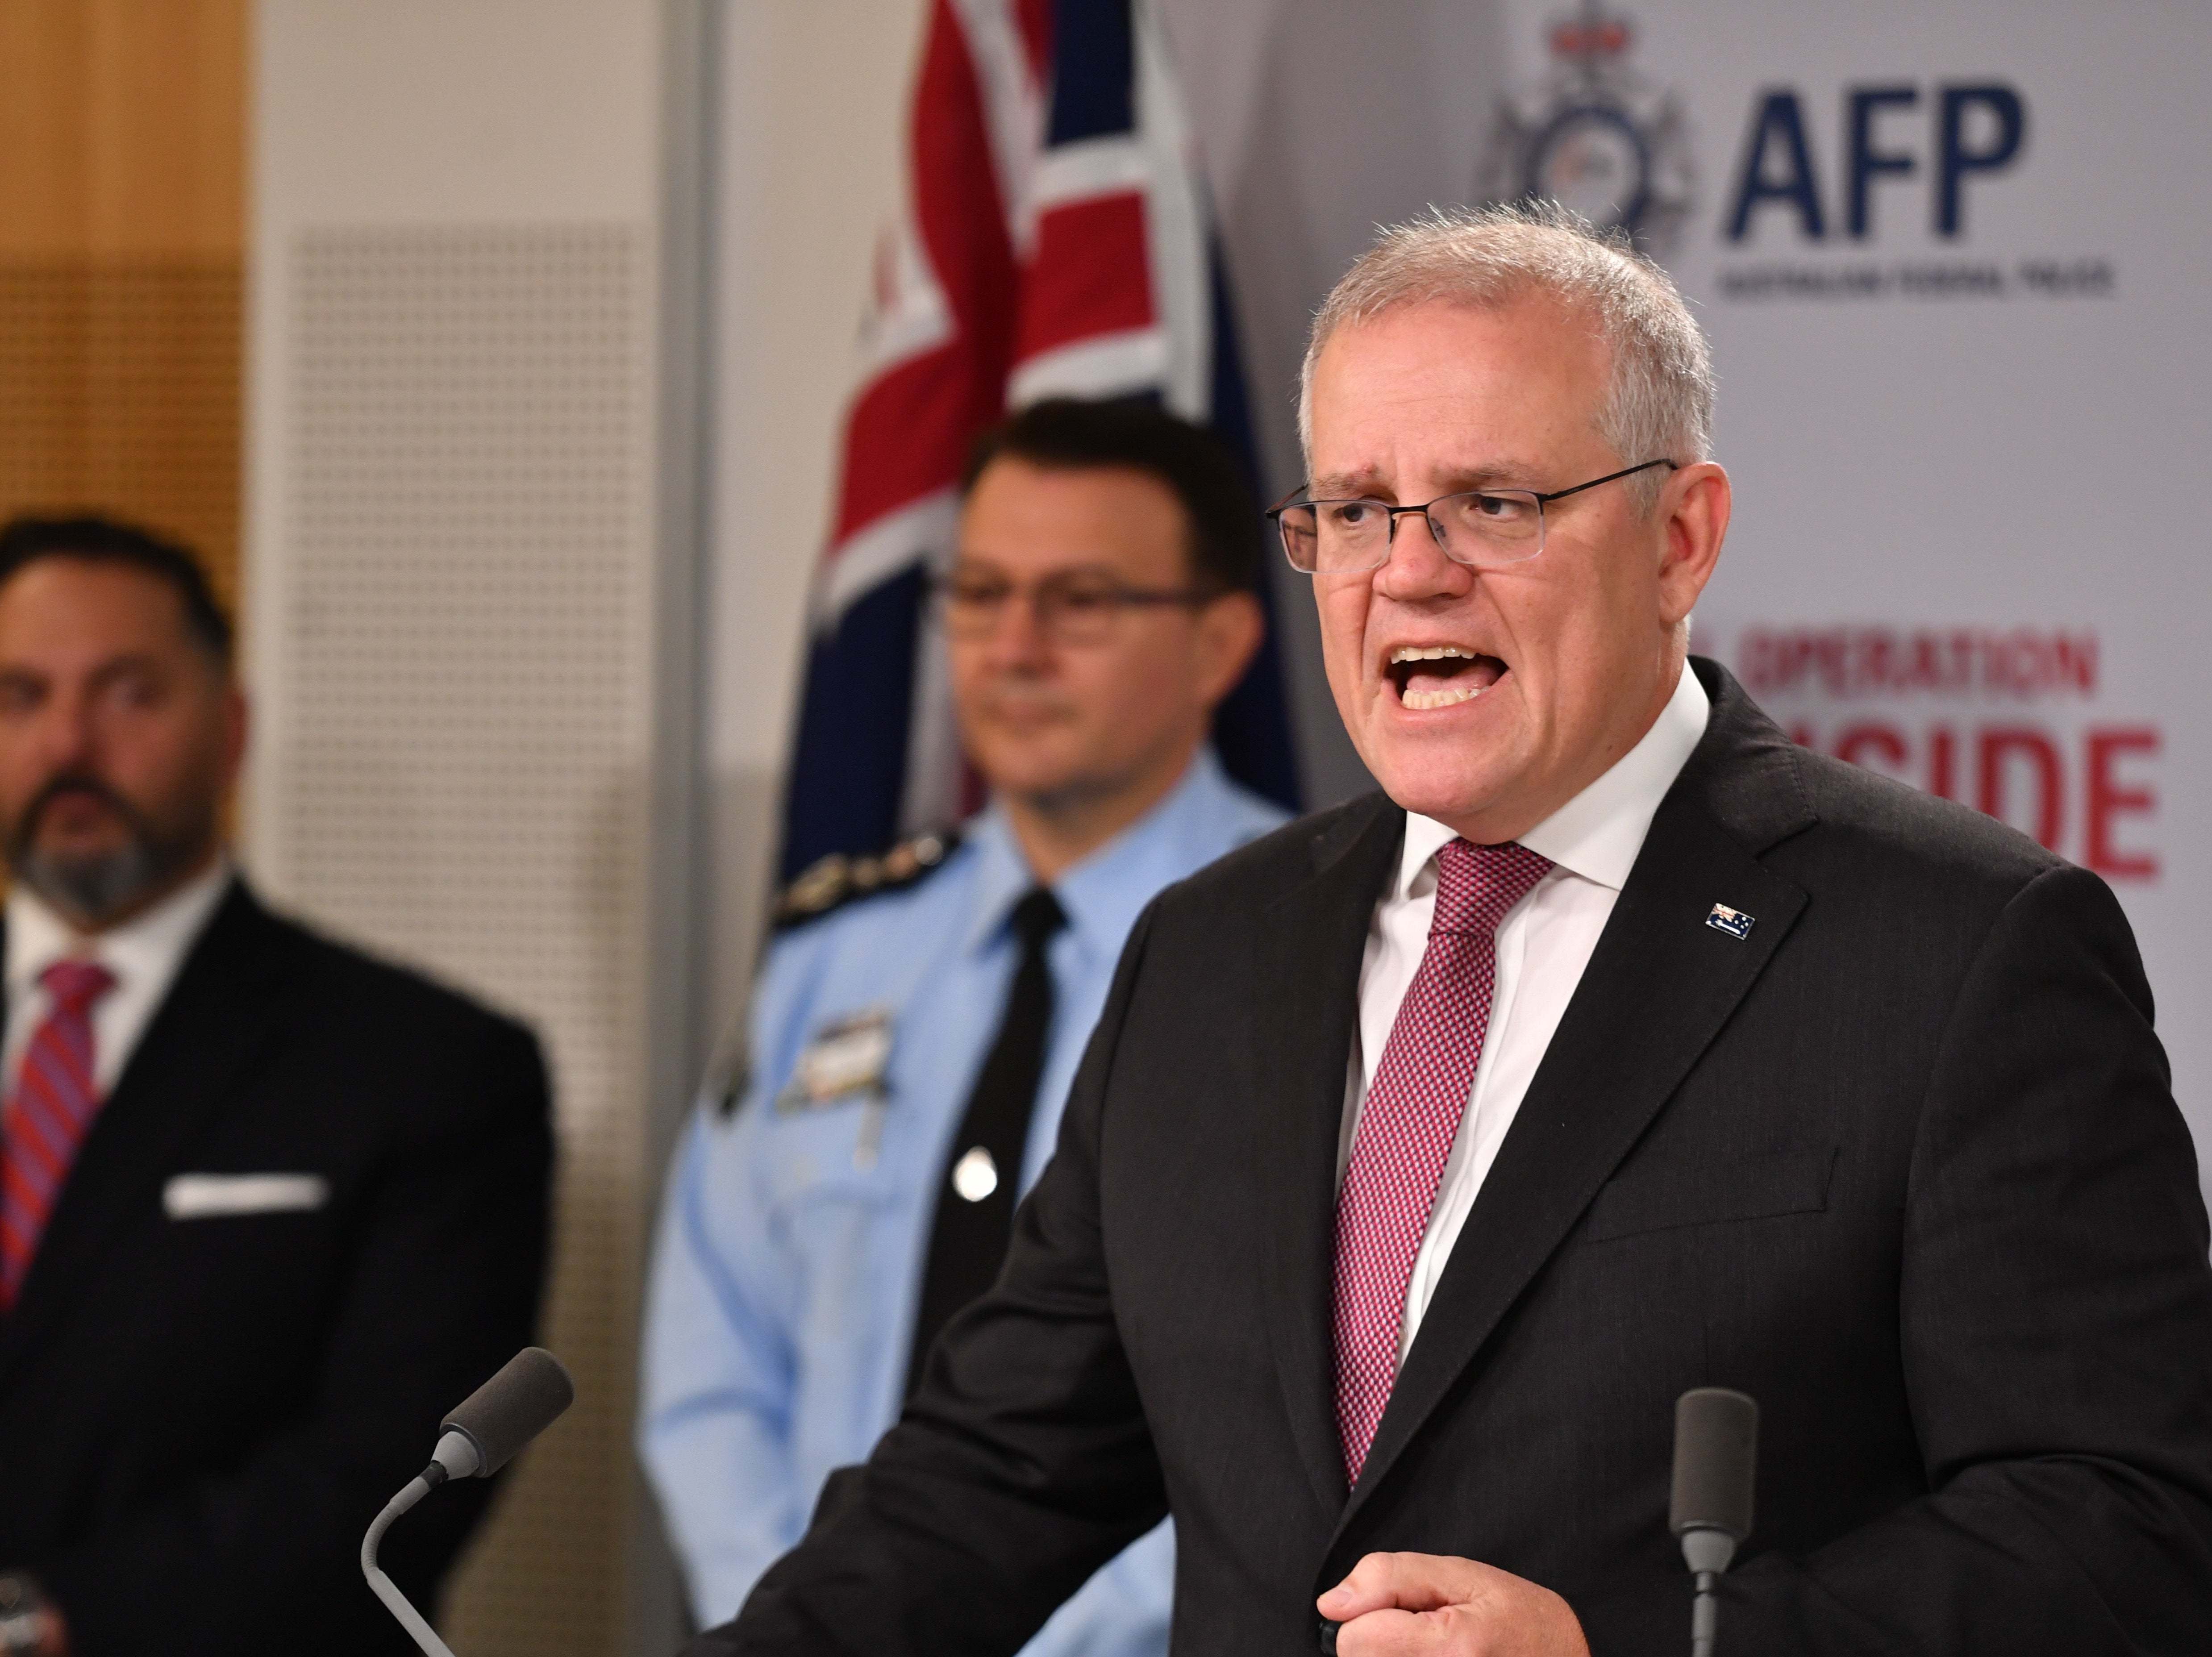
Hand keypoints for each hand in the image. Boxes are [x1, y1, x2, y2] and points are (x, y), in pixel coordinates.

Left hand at [1318, 1551, 1589, 1656]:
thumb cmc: (1520, 1618)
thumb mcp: (1463, 1575)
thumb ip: (1389, 1577)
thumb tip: (1331, 1604)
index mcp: (1451, 1649)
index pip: (1353, 1639)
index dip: (1371, 1614)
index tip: (1409, 1611)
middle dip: (1380, 1642)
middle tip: (1427, 1634)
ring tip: (1433, 1653)